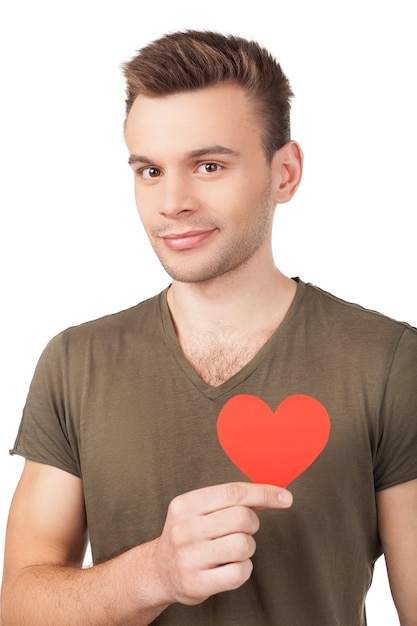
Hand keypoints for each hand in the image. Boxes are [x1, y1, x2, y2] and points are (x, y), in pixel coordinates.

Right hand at [154, 482, 292, 605]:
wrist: (159, 571)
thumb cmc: (187, 535)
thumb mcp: (198, 510)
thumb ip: (229, 500)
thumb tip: (270, 493)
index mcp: (185, 505)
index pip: (233, 492)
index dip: (264, 492)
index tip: (285, 497)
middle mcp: (184, 529)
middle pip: (243, 517)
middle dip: (252, 523)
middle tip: (243, 529)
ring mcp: (189, 558)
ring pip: (244, 545)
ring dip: (248, 547)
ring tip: (232, 549)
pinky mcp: (196, 583)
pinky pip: (240, 572)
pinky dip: (244, 569)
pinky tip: (231, 566)